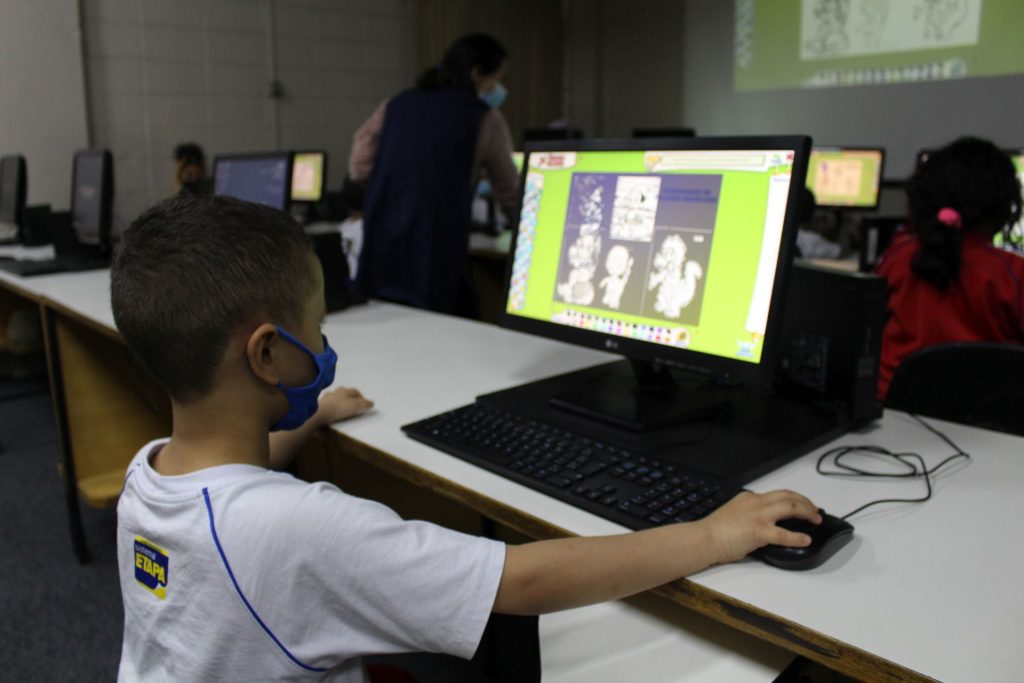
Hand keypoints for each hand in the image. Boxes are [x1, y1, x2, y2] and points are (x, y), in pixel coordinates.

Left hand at [316, 386, 373, 424]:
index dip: (361, 397)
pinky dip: (330, 405)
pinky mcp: (320, 404)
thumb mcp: (355, 407)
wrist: (319, 413)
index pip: (355, 391)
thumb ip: (364, 404)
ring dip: (339, 400)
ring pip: (334, 396)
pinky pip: (326, 403)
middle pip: (344, 392)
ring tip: (341, 405)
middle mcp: (336, 392)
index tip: (363, 402)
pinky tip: (331, 410)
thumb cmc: (337, 408)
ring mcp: (327, 398)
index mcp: (345, 391)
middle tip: (353, 402)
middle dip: (349, 396)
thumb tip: (372, 403)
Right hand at [698, 490, 820, 564]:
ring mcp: (758, 515)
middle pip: (788, 496)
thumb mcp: (733, 513)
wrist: (704, 538)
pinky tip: (806, 540)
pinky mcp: (758, 531)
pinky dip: (797, 537)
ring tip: (816, 520)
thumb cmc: (714, 531)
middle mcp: (756, 502)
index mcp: (749, 498)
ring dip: (807, 512)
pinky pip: (784, 533)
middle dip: (805, 502)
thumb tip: (762, 524)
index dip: (793, 499)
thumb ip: (749, 514)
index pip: (776, 494)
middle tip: (815, 511)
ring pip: (790, 506)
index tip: (801, 505)